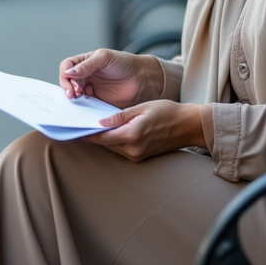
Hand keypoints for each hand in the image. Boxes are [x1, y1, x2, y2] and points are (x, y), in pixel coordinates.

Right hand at [59, 49, 158, 109]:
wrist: (142, 79)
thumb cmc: (125, 63)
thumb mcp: (104, 58)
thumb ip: (86, 65)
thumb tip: (68, 73)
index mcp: (85, 62)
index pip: (67, 67)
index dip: (66, 75)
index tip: (72, 83)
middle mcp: (85, 76)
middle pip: (67, 82)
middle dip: (68, 89)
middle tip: (74, 95)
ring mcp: (90, 89)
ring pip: (74, 95)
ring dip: (73, 99)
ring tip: (78, 101)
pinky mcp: (96, 103)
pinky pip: (84, 106)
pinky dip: (81, 108)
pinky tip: (84, 109)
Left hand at [86, 100, 207, 161]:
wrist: (188, 126)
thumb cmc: (167, 112)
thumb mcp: (141, 108)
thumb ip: (119, 116)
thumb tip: (100, 122)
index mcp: (132, 135)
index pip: (102, 137)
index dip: (88, 132)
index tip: (77, 126)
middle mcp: (133, 149)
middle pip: (105, 144)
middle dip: (94, 135)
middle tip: (83, 123)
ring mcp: (137, 155)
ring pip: (112, 147)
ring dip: (104, 138)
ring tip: (96, 126)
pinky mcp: (141, 157)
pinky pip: (121, 150)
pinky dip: (115, 141)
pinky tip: (113, 131)